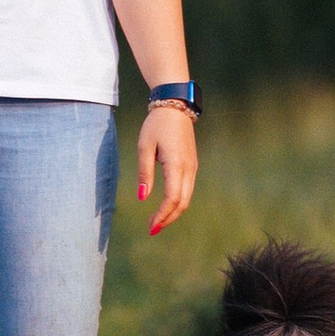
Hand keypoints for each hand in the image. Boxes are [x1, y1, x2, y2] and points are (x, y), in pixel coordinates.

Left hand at [137, 100, 198, 235]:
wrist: (175, 106)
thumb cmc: (157, 125)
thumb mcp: (145, 147)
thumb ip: (144, 173)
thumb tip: (142, 197)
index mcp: (176, 164)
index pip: (172, 198)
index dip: (162, 215)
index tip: (150, 226)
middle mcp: (188, 169)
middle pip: (182, 203)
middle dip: (168, 218)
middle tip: (152, 229)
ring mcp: (193, 167)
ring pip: (186, 198)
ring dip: (173, 212)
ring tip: (157, 221)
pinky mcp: (192, 165)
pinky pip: (187, 189)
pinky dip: (177, 202)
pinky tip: (166, 206)